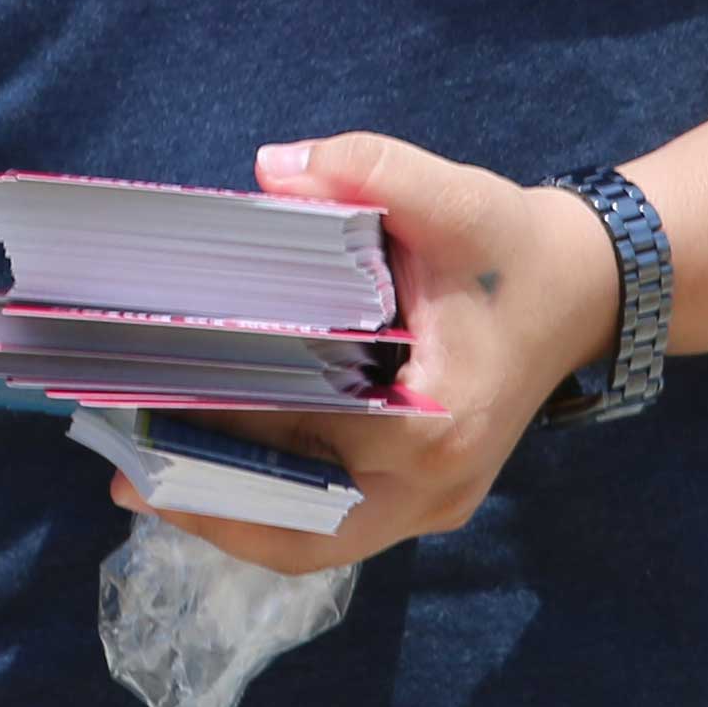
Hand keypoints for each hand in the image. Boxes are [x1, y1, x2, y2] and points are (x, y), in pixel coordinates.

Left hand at [101, 130, 620, 577]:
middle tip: (121, 467)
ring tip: (148, 466)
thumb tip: (268, 172)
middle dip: (209, 506)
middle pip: (302, 530)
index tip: (146, 433)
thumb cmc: (511, 246)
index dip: (223, 459)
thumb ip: (363, 171)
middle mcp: (434, 487)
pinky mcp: (426, 495)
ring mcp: (433, 503)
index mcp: (435, 426)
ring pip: (315, 536)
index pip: (308, 466)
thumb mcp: (448, 194)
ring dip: (234, 509)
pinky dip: (272, 500)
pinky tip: (212, 457)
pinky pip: (335, 518)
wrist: (586, 285)